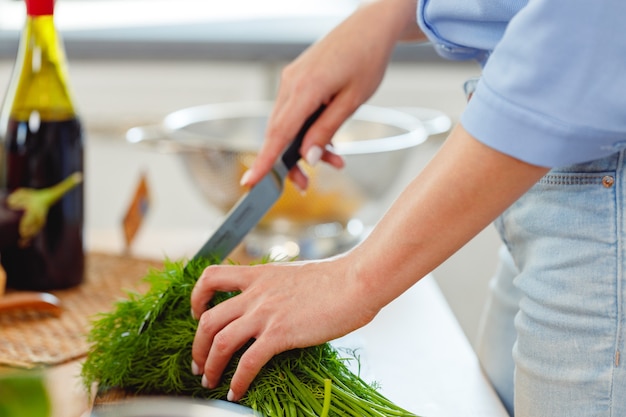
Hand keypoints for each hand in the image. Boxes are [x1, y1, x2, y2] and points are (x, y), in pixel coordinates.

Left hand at [190, 256, 377, 401]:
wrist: (355, 282)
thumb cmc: (334, 280)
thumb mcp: (294, 275)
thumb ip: (276, 288)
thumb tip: (274, 304)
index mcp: (258, 275)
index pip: (211, 277)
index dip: (197, 297)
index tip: (198, 314)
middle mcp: (256, 293)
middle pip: (208, 319)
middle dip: (197, 346)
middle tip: (199, 363)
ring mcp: (266, 313)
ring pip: (220, 341)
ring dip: (210, 365)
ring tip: (210, 380)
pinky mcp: (280, 333)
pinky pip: (248, 361)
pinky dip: (238, 380)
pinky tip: (236, 392)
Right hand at [241, 0, 423, 190]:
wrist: (369, 26)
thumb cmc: (367, 58)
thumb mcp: (352, 100)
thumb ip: (327, 130)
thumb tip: (309, 157)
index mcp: (306, 88)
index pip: (279, 134)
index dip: (264, 162)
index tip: (250, 182)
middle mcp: (291, 83)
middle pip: (278, 133)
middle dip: (288, 163)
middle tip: (304, 185)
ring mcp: (291, 80)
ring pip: (286, 124)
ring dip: (302, 147)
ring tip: (333, 159)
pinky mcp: (296, 79)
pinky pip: (293, 112)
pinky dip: (305, 130)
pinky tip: (326, 139)